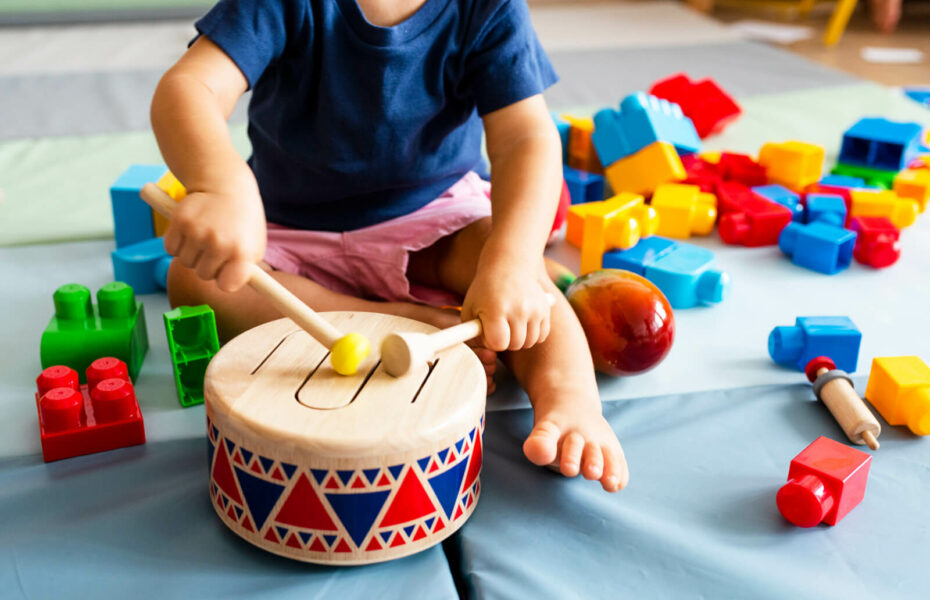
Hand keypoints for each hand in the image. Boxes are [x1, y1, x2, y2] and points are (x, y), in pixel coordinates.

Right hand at [163, 171, 265, 292]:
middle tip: (216, 246)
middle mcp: (220, 244)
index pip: (227, 285)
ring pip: (185, 262)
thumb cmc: (242, 220)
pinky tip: (191, 229)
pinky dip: (177, 243)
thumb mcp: (254, 245)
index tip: (226, 272)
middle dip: (208, 265)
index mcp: (242, 252)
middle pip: (203, 275)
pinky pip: (170, 248)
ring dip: (192, 253)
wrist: (226, 185)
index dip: (224, 280)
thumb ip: (246, 270)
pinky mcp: (179, 221)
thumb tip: (232, 290)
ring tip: (205, 235)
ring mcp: (198, 233)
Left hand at [461, 261, 551, 351]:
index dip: (491, 341)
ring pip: (529, 342)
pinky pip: (541, 335)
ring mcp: (535, 309)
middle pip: (514, 344)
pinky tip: (523, 324)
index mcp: (497, 309)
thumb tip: (483, 350)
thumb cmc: (485, 290)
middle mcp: (518, 309)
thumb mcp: (469, 308)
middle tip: (499, 327)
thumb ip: (471, 332)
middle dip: (505, 341)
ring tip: (510, 325)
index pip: (498, 343)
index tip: (488, 330)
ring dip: (519, 339)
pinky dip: (533, 334)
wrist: (509, 265)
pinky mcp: (545, 309)